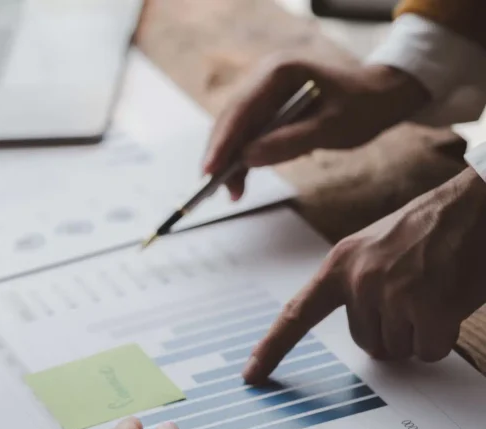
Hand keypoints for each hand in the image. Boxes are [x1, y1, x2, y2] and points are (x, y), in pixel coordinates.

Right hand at [205, 58, 429, 199]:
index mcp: (279, 72)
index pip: (240, 109)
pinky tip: (243, 178)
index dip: (222, 142)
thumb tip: (247, 158)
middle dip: (222, 155)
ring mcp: (265, 92)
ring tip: (233, 192)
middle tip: (215, 188)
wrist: (382, 96)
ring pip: (236, 129)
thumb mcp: (331, 128)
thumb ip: (289, 142)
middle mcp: (265, 78)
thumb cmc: (362, 107)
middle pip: (231, 120)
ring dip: (231, 160)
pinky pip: (249, 133)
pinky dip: (245, 157)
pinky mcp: (269, 108)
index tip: (210, 170)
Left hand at [244, 167, 485, 383]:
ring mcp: (394, 295)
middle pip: (366, 341)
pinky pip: (428, 350)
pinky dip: (442, 338)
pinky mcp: (429, 309)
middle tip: (417, 293)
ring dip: (420, 332)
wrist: (479, 203)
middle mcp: (360, 281)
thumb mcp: (378, 249)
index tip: (251, 376)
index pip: (296, 314)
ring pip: (398, 349)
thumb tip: (368, 341)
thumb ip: (359, 288)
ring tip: (436, 290)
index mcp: (340, 264)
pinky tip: (452, 302)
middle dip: (392, 330)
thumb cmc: (433, 227)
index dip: (272, 349)